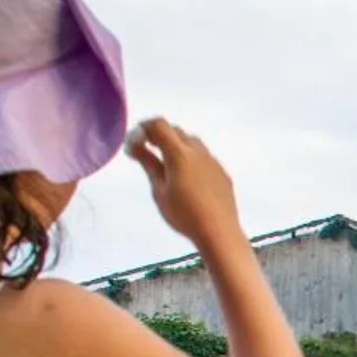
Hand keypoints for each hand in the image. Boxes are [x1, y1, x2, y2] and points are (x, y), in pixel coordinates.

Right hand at [126, 118, 241, 249]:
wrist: (219, 231)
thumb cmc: (184, 214)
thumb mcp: (159, 190)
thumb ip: (148, 163)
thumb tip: (135, 146)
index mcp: (179, 153)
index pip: (159, 125)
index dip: (144, 127)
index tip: (134, 141)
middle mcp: (198, 152)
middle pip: (175, 131)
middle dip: (158, 135)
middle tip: (145, 150)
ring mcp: (212, 161)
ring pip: (191, 142)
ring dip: (175, 144)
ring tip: (165, 163)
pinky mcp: (221, 172)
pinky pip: (203, 156)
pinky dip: (190, 157)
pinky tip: (186, 177)